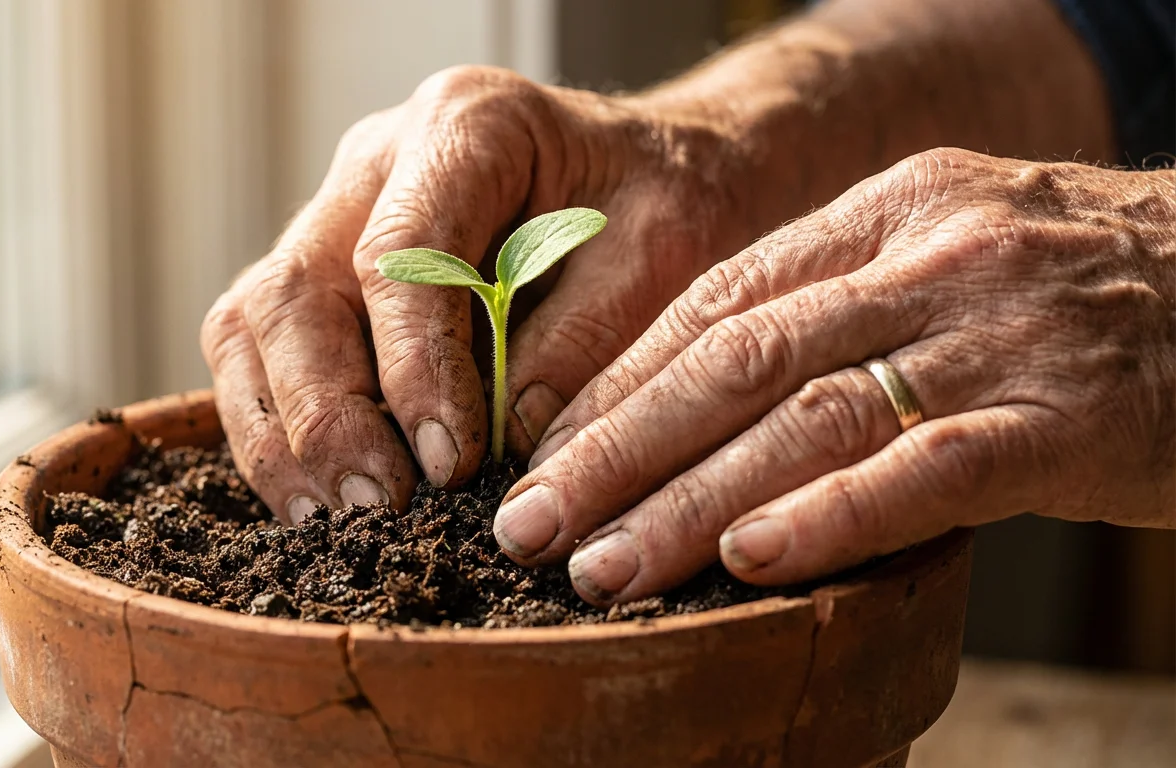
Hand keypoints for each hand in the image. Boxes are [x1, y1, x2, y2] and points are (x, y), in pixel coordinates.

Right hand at [202, 65, 757, 521]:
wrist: (657, 174)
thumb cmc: (669, 201)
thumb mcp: (665, 250)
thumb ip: (588, 332)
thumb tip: (507, 434)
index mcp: (467, 124)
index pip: (400, 253)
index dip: (413, 366)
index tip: (453, 462)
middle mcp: (378, 163)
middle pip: (298, 289)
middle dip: (327, 414)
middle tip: (379, 507)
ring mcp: (337, 215)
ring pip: (254, 322)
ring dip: (281, 432)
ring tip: (329, 521)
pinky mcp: (325, 275)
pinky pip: (257, 351)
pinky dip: (274, 429)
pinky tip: (313, 499)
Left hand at [495, 147, 1175, 603]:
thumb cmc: (1077, 285)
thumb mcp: (945, 254)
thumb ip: (832, 307)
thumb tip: (692, 400)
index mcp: (885, 214)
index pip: (715, 303)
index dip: (616, 384)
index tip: (540, 453)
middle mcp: (929, 261)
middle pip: (735, 362)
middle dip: (616, 452)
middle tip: (529, 526)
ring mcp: (996, 337)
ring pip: (807, 420)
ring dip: (689, 503)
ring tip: (605, 568)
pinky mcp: (1067, 419)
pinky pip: (927, 469)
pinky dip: (830, 517)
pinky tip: (750, 563)